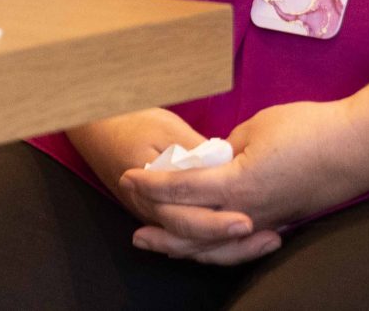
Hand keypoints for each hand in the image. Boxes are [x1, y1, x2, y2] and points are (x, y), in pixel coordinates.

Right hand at [69, 108, 278, 266]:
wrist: (98, 126)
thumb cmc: (132, 122)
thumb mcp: (165, 130)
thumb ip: (193, 152)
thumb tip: (225, 164)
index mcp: (151, 194)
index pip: (188, 220)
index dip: (219, 224)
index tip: (249, 222)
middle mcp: (153, 213)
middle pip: (197, 241)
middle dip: (235, 243)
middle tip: (270, 238)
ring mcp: (157, 216)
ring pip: (195, 245)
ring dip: (231, 247)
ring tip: (268, 242)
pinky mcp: (163, 212)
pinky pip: (192, 236)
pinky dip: (219, 241)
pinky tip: (246, 238)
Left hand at [120, 100, 368, 252]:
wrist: (358, 147)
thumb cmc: (310, 129)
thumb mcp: (259, 127)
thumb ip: (229, 148)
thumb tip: (218, 160)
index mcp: (236, 184)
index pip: (181, 188)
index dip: (151, 183)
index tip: (129, 176)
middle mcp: (246, 212)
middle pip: (190, 229)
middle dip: (158, 227)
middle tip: (133, 227)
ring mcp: (264, 222)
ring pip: (213, 247)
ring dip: (182, 247)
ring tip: (159, 243)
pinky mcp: (279, 223)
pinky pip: (237, 245)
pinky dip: (214, 248)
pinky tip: (206, 243)